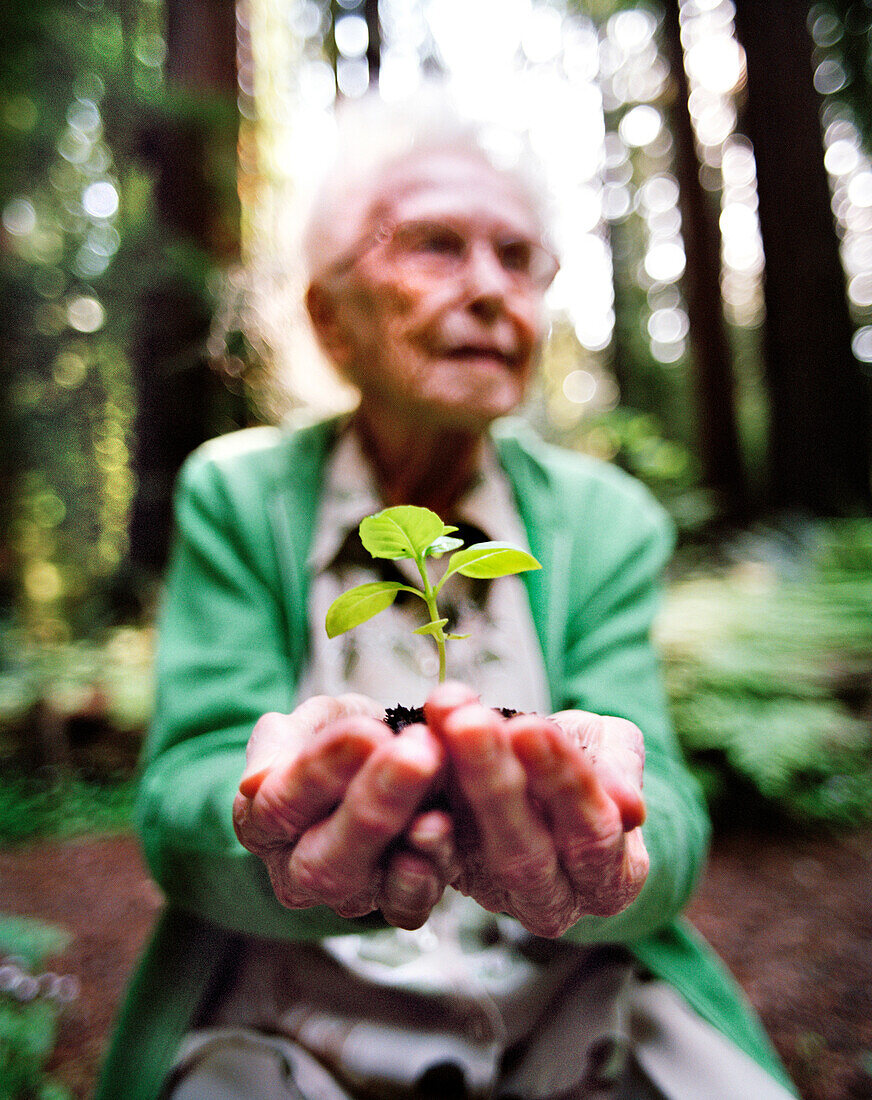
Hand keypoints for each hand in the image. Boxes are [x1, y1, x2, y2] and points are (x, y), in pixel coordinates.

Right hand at [232, 694, 456, 928]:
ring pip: (370, 884)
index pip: (281, 803)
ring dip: (412, 833)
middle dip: (375, 803)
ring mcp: (348, 894)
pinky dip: (431, 871)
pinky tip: (448, 827)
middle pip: (326, 857)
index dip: (325, 768)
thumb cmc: (335, 739)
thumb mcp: (306, 722)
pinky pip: (410, 904)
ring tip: (440, 784)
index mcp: (262, 824)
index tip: (367, 731)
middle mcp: (298, 871)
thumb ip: (278, 744)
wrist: (376, 761)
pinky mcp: (395, 906)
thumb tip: (255, 782)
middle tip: (414, 755)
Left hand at [425, 683, 649, 938]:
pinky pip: (431, 875)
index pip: (590, 830)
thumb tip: (630, 808)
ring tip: (436, 738)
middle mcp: (559, 899)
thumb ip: (619, 768)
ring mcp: (500, 897)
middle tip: (469, 723)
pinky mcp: (450, 885)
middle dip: (495, 782)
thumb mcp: (610, 746)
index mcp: (612, 871)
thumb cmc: (583, 758)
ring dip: (451, 794)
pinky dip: (417, 840)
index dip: (562, 779)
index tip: (529, 727)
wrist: (538, 771)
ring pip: (476, 859)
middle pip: (527, 852)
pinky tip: (404, 800)